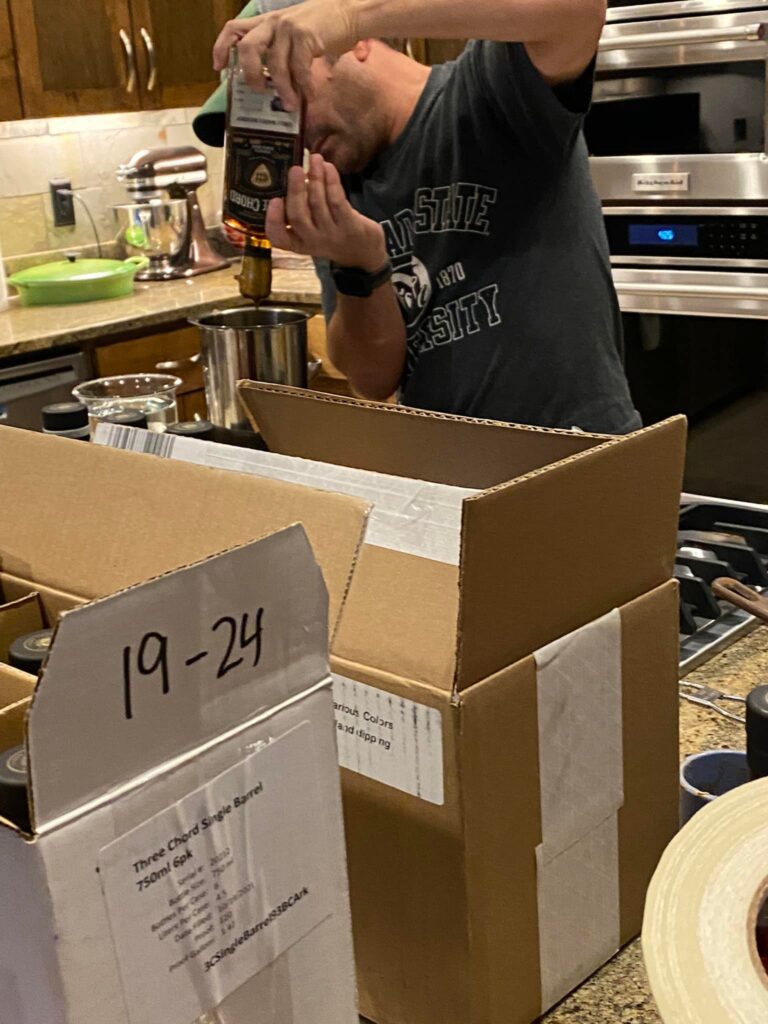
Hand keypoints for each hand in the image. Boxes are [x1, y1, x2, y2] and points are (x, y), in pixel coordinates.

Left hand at [213, 0, 359, 109]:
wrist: (350, 12)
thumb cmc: (324, 27)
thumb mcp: (295, 34)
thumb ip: (282, 52)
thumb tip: (275, 85)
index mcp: (267, 22)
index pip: (234, 29)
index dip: (221, 48)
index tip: (218, 69)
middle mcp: (274, 23)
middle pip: (247, 48)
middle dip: (250, 74)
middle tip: (258, 92)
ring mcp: (288, 28)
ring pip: (275, 65)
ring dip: (283, 90)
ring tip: (290, 105)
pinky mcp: (305, 35)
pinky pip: (299, 68)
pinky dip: (304, 86)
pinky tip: (310, 95)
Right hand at [266, 154, 388, 270]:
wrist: (365, 254)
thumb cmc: (333, 234)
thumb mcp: (313, 229)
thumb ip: (301, 210)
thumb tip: (292, 175)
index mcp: (298, 242)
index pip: (278, 237)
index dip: (273, 220)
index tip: (274, 200)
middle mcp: (313, 240)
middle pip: (298, 216)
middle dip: (295, 190)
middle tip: (295, 169)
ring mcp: (332, 235)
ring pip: (318, 204)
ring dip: (316, 178)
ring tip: (315, 159)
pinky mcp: (350, 226)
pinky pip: (337, 200)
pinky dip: (332, 181)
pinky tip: (329, 167)